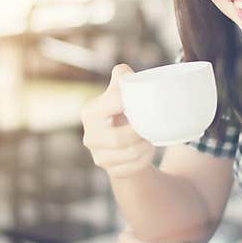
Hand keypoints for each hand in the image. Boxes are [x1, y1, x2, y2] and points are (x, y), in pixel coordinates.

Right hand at [80, 64, 155, 178]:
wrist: (121, 143)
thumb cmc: (121, 112)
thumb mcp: (120, 92)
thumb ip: (122, 76)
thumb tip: (124, 72)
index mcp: (91, 113)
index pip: (115, 103)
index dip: (132, 102)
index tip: (144, 102)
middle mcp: (90, 137)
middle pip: (120, 139)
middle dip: (139, 133)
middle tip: (151, 126)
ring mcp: (98, 156)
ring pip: (130, 155)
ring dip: (145, 146)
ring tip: (150, 137)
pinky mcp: (111, 171)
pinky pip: (134, 167)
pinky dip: (145, 159)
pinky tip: (146, 151)